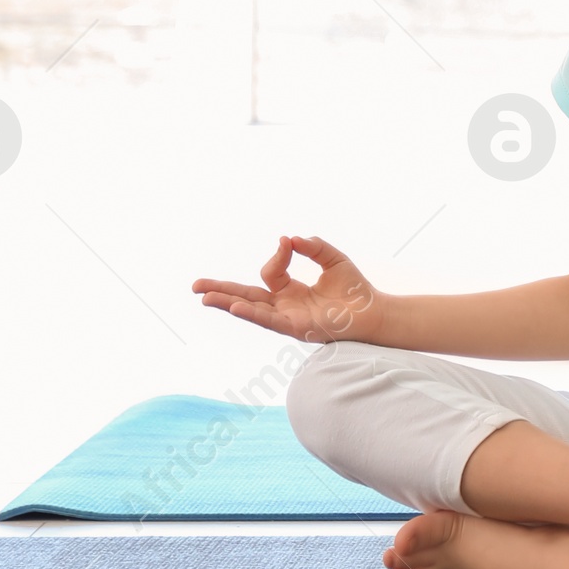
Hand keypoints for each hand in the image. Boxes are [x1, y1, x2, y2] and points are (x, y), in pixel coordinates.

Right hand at [192, 235, 386, 343]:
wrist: (374, 311)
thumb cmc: (355, 289)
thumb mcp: (332, 258)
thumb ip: (312, 246)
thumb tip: (289, 239)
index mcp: (290, 292)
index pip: (270, 273)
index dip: (276, 256)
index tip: (288, 243)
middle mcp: (284, 307)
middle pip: (246, 297)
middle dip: (221, 291)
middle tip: (194, 287)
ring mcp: (288, 319)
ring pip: (252, 310)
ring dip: (228, 304)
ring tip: (204, 298)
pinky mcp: (297, 328)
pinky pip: (270, 320)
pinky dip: (253, 313)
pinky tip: (236, 308)